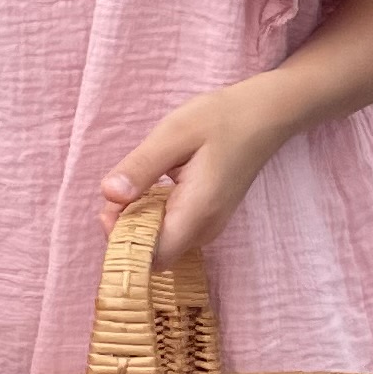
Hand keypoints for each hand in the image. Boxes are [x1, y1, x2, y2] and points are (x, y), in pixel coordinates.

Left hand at [100, 79, 287, 264]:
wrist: (264, 116)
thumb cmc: (220, 120)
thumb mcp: (174, 134)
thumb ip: (142, 167)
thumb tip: (108, 195)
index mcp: (196, 212)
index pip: (152, 257)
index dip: (123, 243)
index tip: (110, 210)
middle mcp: (205, 229)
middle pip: (155, 254)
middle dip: (127, 232)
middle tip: (119, 192)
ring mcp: (210, 227)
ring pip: (163, 244)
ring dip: (140, 223)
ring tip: (137, 184)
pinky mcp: (209, 219)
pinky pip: (174, 232)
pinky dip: (155, 216)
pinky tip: (154, 188)